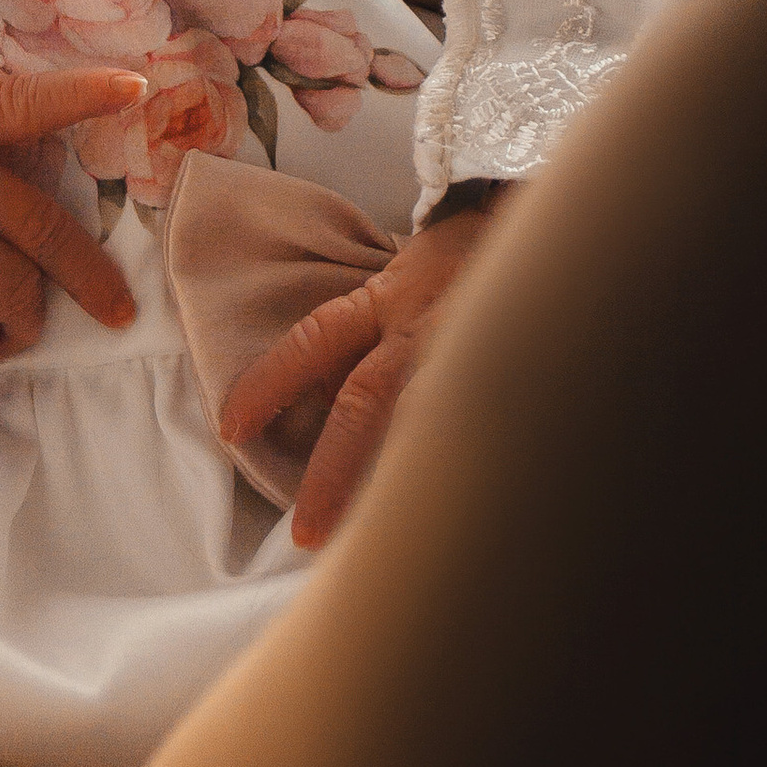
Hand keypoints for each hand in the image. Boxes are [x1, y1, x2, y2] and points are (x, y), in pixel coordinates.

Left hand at [218, 199, 498, 547]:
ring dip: (392, 485)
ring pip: (422, 426)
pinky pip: (475, 431)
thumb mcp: (400, 275)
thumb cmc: (463, 250)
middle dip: (331, 473)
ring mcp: (466, 353)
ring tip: (371, 541)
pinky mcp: (505, 373)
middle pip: (363, 405)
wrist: (535, 226)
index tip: (231, 427)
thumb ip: (365, 329)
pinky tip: (446, 512)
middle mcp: (420, 330)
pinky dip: (454, 471)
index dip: (269, 384)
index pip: (312, 342)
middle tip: (305, 532)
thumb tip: (322, 385)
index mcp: (386, 300)